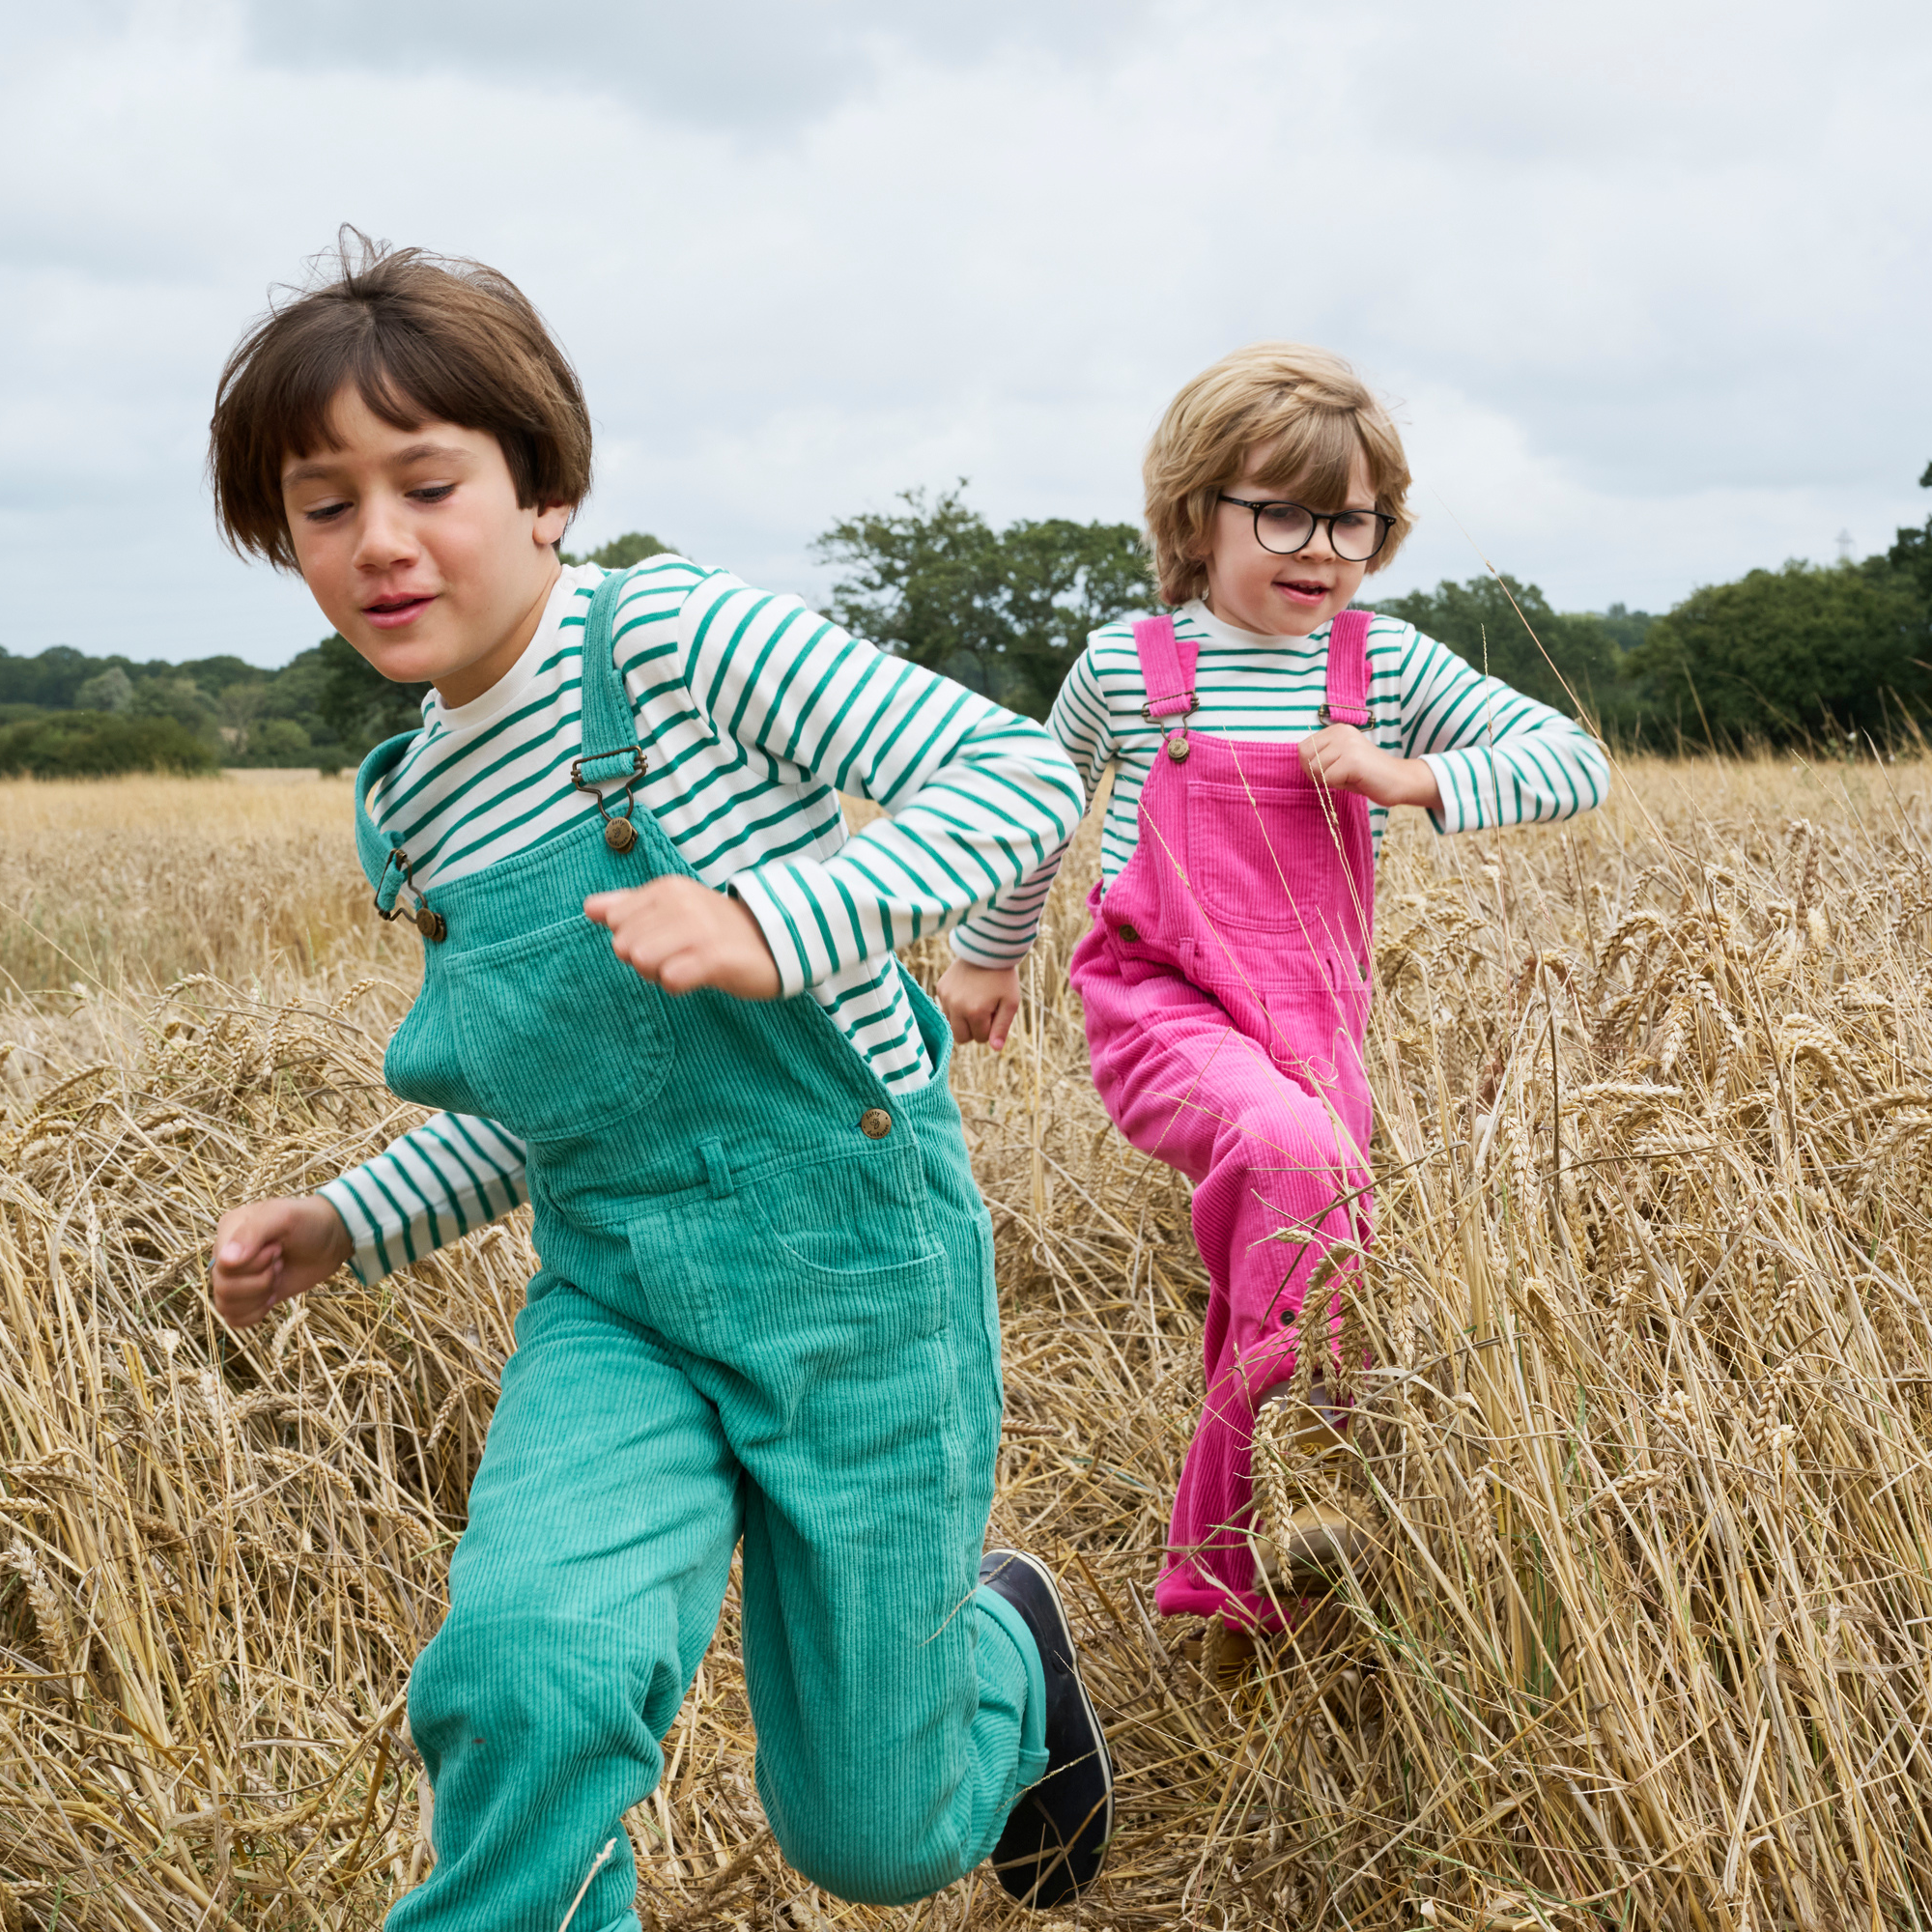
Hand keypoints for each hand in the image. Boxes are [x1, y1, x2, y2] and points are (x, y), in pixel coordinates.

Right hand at [210, 1196, 352, 1329]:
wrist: (331, 1239)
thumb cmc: (308, 1221)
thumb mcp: (284, 1216)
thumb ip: (252, 1232)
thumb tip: (225, 1261)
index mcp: (228, 1231)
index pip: (222, 1265)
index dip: (253, 1264)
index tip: (277, 1248)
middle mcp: (225, 1256)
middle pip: (223, 1288)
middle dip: (260, 1280)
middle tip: (280, 1262)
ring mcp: (235, 1278)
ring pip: (225, 1306)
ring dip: (259, 1296)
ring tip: (277, 1275)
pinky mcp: (248, 1297)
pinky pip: (234, 1318)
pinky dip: (254, 1313)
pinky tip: (272, 1297)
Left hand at [584, 876, 781, 998]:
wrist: (775, 940)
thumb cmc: (716, 928)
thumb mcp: (672, 908)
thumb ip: (628, 906)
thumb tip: (588, 908)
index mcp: (666, 889)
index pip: (615, 922)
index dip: (633, 938)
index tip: (664, 939)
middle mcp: (680, 903)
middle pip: (624, 946)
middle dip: (645, 960)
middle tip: (679, 955)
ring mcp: (699, 929)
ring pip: (641, 962)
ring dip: (660, 974)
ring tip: (688, 965)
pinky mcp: (715, 957)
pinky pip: (670, 979)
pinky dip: (678, 985)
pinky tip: (698, 977)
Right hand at [937, 960, 1021, 1049]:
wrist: (987, 949)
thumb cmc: (1003, 978)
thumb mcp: (1010, 1003)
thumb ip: (1002, 1028)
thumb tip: (995, 1049)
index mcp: (975, 1012)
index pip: (980, 1038)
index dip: (990, 1028)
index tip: (996, 1011)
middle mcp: (956, 1006)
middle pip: (961, 1038)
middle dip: (974, 1030)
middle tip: (985, 1011)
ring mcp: (946, 997)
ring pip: (952, 1024)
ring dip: (963, 1019)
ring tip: (975, 1001)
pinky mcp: (940, 988)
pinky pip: (946, 1008)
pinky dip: (956, 1005)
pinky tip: (967, 991)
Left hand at [1296, 725, 1441, 809]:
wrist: (1400, 780)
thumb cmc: (1367, 775)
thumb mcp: (1340, 760)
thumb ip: (1321, 757)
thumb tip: (1300, 761)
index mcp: (1336, 730)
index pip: (1302, 748)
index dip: (1309, 765)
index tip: (1328, 771)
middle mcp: (1341, 732)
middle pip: (1305, 757)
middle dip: (1315, 774)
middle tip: (1337, 777)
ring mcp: (1347, 744)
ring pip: (1314, 769)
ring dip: (1328, 780)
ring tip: (1349, 777)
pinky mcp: (1352, 760)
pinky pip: (1328, 778)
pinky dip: (1338, 785)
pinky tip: (1355, 780)